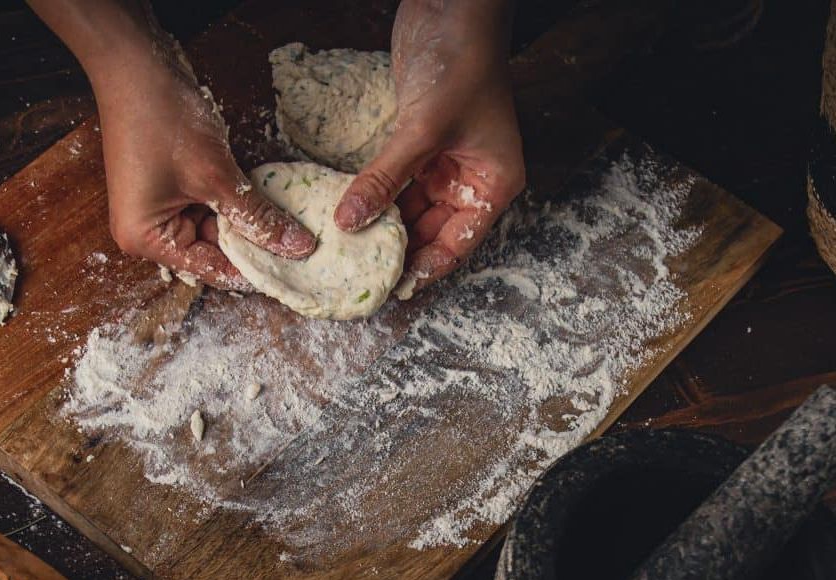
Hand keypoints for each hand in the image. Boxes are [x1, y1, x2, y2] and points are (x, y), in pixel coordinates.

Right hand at [29, 0, 315, 289]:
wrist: (135, 62)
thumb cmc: (163, 119)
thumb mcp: (216, 176)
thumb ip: (256, 217)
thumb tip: (297, 247)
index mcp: (146, 240)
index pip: (210, 270)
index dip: (252, 271)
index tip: (292, 272)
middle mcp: (148, 233)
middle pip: (211, 252)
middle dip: (250, 246)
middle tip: (297, 249)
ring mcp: (158, 209)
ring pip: (214, 228)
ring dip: (245, 222)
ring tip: (288, 226)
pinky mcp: (170, 188)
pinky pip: (208, 206)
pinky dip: (234, 203)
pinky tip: (265, 201)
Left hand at [334, 0, 523, 295]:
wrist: (452, 6)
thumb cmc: (460, 64)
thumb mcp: (422, 130)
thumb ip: (385, 178)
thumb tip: (348, 221)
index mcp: (492, 184)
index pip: (458, 244)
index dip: (426, 269)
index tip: (392, 289)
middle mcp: (470, 180)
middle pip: (432, 233)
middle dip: (399, 252)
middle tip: (362, 276)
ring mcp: (444, 165)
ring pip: (410, 212)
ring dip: (383, 228)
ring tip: (350, 253)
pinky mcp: (420, 148)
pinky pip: (396, 187)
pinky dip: (376, 200)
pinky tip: (350, 217)